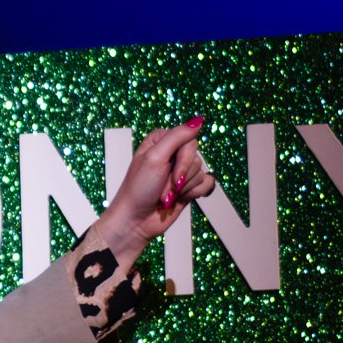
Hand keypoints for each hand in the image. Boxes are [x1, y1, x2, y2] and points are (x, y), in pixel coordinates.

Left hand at [97, 117, 217, 260]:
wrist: (136, 221)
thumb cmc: (138, 189)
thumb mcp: (155, 157)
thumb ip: (177, 136)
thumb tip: (198, 121)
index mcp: (160, 141)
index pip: (188, 138)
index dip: (182, 157)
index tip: (168, 170)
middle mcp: (171, 154)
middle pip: (195, 155)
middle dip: (180, 175)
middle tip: (164, 187)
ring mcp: (180, 171)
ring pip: (200, 171)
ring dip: (182, 188)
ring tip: (165, 196)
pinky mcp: (188, 187)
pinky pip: (206, 183)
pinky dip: (194, 193)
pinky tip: (179, 199)